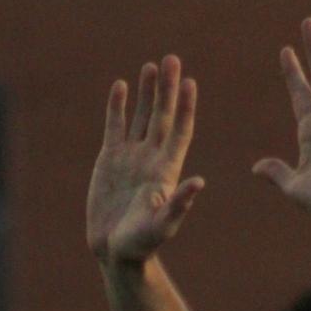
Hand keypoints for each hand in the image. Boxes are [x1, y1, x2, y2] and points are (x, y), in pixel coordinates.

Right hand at [87, 56, 204, 265]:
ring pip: (142, 116)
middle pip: (163, 116)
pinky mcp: (110, 159)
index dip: (185, 107)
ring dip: (148, 92)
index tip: (190, 83)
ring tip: (153, 66)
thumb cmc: (142, 244)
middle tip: (172, 59)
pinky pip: (116, 126)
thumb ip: (179, 204)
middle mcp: (152, 158)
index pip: (180, 132)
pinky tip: (122, 86)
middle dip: (168, 89)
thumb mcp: (162, 225)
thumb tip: (199, 183)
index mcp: (167, 170)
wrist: (115, 251)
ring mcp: (131, 157)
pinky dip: (118, 106)